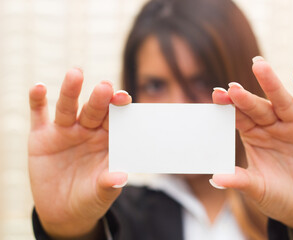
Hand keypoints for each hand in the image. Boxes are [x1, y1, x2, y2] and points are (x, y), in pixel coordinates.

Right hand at [28, 68, 130, 237]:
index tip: (124, 97)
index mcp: (107, 140)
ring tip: (75, 74)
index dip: (119, 108)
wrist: (63, 211)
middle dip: (99, 98)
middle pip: (93, 110)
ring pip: (67, 107)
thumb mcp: (100, 194)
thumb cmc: (90, 198)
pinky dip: (37, 101)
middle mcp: (87, 131)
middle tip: (105, 86)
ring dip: (70, 91)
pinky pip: (39, 115)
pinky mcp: (41, 136)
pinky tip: (38, 88)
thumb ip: (108, 184)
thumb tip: (121, 178)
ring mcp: (64, 131)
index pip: (115, 120)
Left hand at [211, 57, 292, 233]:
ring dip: (271, 84)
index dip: (229, 107)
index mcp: (254, 136)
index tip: (217, 95)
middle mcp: (272, 127)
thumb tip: (215, 178)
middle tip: (233, 86)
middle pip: (258, 107)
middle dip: (245, 97)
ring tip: (259, 66)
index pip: (240, 117)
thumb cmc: (278, 196)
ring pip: (282, 101)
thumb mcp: (258, 189)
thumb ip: (240, 180)